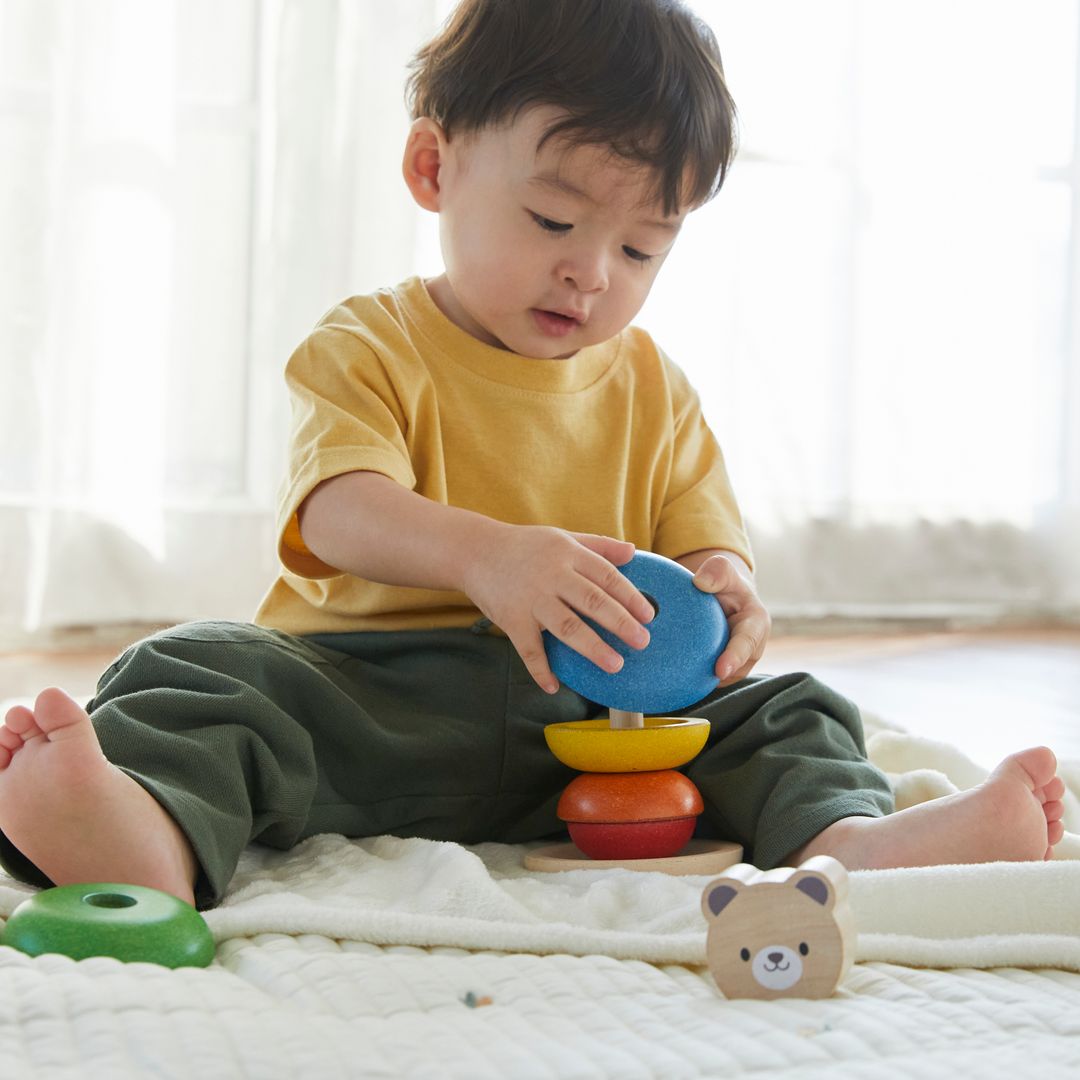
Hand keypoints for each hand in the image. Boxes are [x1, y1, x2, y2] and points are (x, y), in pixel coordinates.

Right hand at [460, 523, 655, 693]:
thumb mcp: (563, 538)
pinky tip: (554, 687)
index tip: (649, 615)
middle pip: (591, 601)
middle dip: (619, 623)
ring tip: (615, 665)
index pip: (605, 576)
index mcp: (568, 554)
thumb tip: (634, 552)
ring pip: (566, 626)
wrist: (475, 552)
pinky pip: (528, 649)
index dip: (629, 596)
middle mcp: (551, 576)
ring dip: (591, 647)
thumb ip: (598, 546)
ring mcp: (530, 599)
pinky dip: (540, 670)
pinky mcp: (511, 619)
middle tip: (642, 642)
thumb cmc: (526, 546)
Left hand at [690, 554, 770, 685]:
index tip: (721, 669)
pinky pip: (709, 677)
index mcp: (756, 623)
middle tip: (701, 683)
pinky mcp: (722, 667)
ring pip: (723, 677)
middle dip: (722, 677)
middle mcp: (751, 647)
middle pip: (738, 667)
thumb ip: (717, 571)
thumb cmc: (723, 582)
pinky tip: (674, 680)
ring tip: (683, 683)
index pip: (748, 643)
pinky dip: (694, 680)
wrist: (722, 597)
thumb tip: (700, 582)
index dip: (736, 657)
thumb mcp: (723, 571)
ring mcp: (738, 661)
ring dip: (706, 681)